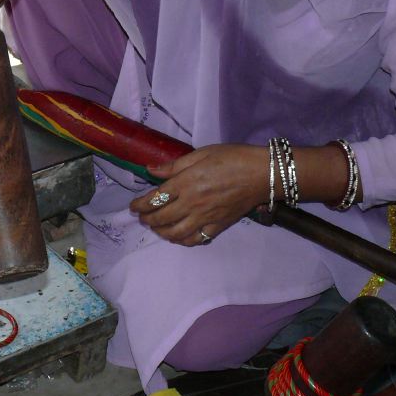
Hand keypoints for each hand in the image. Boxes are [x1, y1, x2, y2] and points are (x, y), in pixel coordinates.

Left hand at [129, 144, 267, 245]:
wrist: (262, 174)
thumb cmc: (232, 158)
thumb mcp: (201, 153)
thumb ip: (174, 165)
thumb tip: (150, 170)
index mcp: (186, 182)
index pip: (155, 198)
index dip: (140, 205)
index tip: (133, 206)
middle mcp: (192, 203)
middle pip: (161, 218)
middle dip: (147, 219)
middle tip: (142, 217)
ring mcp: (205, 217)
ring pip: (175, 233)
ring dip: (161, 232)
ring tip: (156, 228)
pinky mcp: (218, 226)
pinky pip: (196, 239)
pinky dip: (183, 241)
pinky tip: (178, 236)